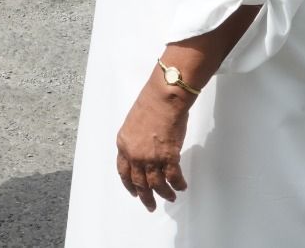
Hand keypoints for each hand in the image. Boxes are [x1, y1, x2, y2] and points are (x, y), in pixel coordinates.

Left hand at [114, 75, 192, 212]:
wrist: (163, 99)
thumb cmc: (150, 104)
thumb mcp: (133, 124)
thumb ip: (136, 140)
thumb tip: (144, 150)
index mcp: (123, 145)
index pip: (123, 171)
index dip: (129, 184)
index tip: (134, 192)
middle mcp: (135, 155)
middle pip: (139, 182)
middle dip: (145, 197)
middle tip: (150, 206)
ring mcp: (151, 158)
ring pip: (156, 184)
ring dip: (164, 194)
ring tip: (170, 198)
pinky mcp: (168, 157)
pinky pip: (173, 177)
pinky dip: (178, 184)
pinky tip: (181, 187)